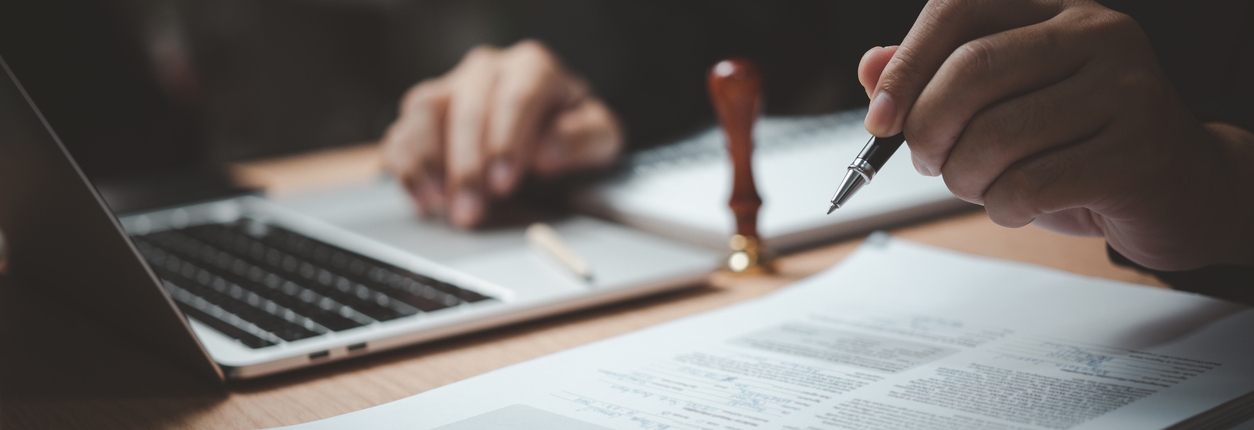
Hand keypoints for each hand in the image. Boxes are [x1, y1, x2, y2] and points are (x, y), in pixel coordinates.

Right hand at [382, 40, 622, 227]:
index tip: (503, 181)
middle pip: (467, 106)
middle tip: (472, 209)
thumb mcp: (599, 140)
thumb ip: (582, 140)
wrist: (549, 141)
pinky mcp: (424, 115)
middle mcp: (487, 70)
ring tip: (441, 205)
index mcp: (533, 68)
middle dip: (467, 165)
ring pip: (424, 109)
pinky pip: (402, 132)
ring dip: (428, 162)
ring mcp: (450, 88)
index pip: (516, 94)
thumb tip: (548, 152)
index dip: (507, 139)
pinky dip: (406, 168)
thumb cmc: (572, 136)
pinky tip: (423, 200)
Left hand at [858, 0, 1253, 269]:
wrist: (1178, 189)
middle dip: (928, 130)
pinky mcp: (1138, 154)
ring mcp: (1126, 90)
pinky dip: (1003, 208)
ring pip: (996, 135)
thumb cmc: (1079, 144)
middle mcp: (1097, 35)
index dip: (906, 65)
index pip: (959, 9)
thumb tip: (872, 68)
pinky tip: (1018, 206)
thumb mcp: (1005, 105)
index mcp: (1056, 11)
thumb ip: (937, 82)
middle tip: (928, 160)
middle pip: (971, 71)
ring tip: (980, 185)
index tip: (881, 120)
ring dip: (964, 178)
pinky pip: (1031, 186)